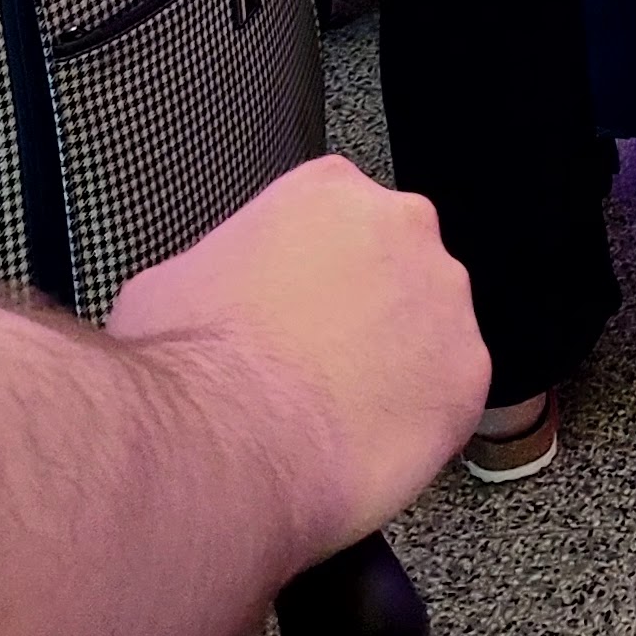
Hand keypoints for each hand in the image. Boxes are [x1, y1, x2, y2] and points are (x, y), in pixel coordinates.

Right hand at [110, 157, 490, 548]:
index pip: (339, 220)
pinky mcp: (468, 372)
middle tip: (319, 366)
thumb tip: (207, 298)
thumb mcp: (167, 285)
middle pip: (395, 266)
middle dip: (364, 312)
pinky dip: (416, 423)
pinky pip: (449, 397)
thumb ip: (214, 271)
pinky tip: (367, 446)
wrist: (225, 440)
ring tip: (340, 414)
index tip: (297, 311)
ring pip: (428, 331)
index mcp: (330, 190)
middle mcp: (402, 224)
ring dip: (397, 365)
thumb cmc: (190, 364)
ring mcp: (444, 296)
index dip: (314, 274)